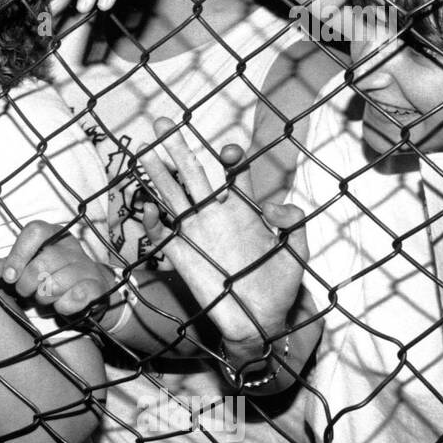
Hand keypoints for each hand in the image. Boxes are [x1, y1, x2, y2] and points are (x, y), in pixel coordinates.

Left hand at [0, 220, 119, 316]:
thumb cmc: (53, 276)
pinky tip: (61, 305)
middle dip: (27, 283)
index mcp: (53, 235)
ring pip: (57, 283)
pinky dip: (63, 306)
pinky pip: (75, 297)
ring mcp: (87, 266)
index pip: (34, 231)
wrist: (90, 292)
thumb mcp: (28, 268)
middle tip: (25, 292)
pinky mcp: (97, 287)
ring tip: (44, 298)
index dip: (18, 254)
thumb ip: (8, 267)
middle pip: (43, 262)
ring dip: (44, 297)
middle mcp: (71, 247)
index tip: (8, 276)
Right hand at [138, 117, 307, 343]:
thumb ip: (292, 222)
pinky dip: (154, 222)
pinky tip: (150, 207)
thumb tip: (271, 204)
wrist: (260, 320)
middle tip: (163, 122)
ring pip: (172, 196)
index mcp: (244, 208)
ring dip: (157, 174)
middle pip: (193, 173)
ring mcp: (196, 233)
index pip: (232, 172)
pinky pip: (162, 235)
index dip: (230, 157)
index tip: (229, 153)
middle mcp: (216, 214)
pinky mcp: (181, 256)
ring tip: (145, 150)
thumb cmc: (280, 285)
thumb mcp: (297, 251)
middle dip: (178, 147)